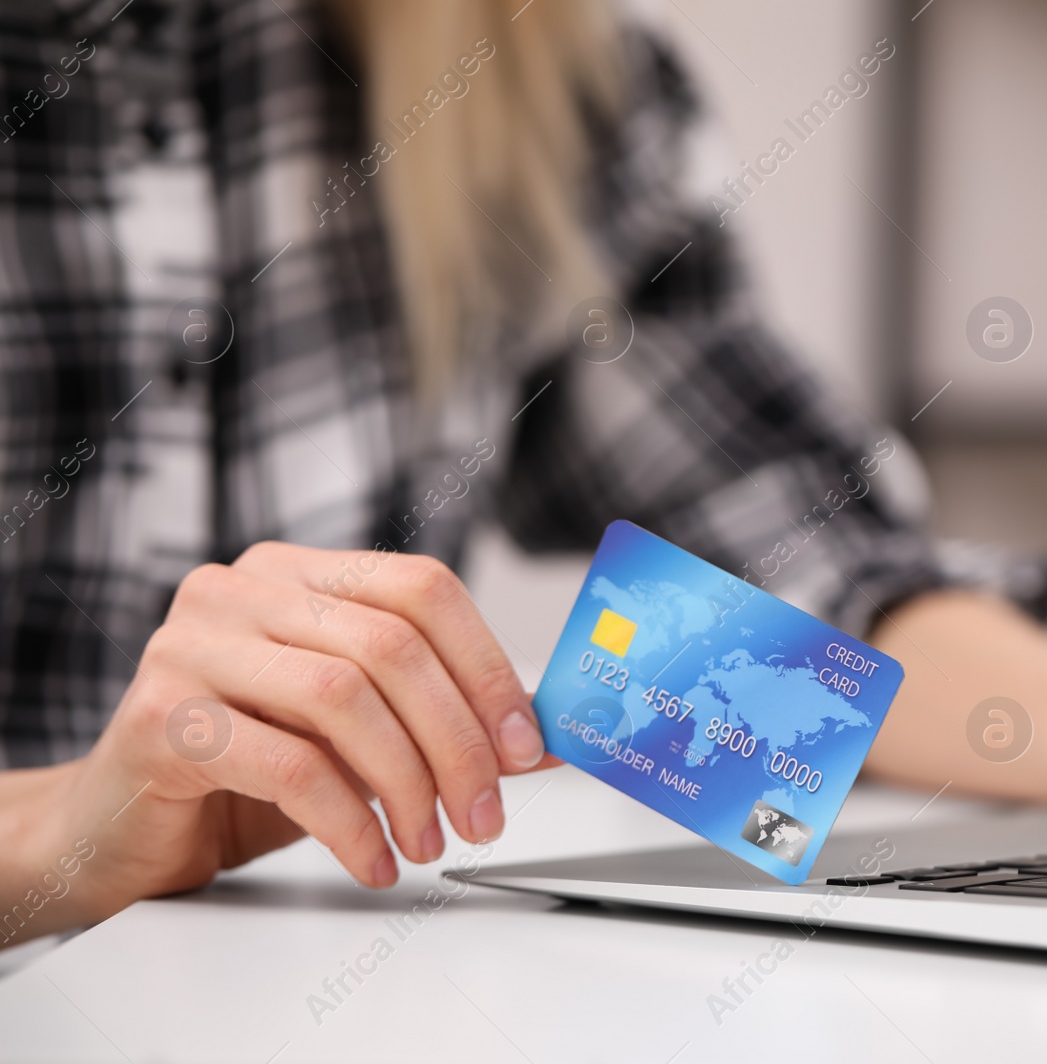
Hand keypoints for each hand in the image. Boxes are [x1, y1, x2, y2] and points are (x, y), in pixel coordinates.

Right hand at [39, 542, 546, 930]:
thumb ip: (442, 721)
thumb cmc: (245, 769)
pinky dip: (351, 823)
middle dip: (458, 741)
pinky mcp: (163, 719)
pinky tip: (374, 859)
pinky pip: (290, 767)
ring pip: (345, 699)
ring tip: (428, 840)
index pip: (421, 587)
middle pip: (392, 646)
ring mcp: (193, 646)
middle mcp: (240, 590)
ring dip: (409, 784)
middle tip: (485, 812)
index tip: (524, 744)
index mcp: (297, 572)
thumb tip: (542, 741)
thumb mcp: (356, 734)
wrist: (118, 828)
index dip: (487, 665)